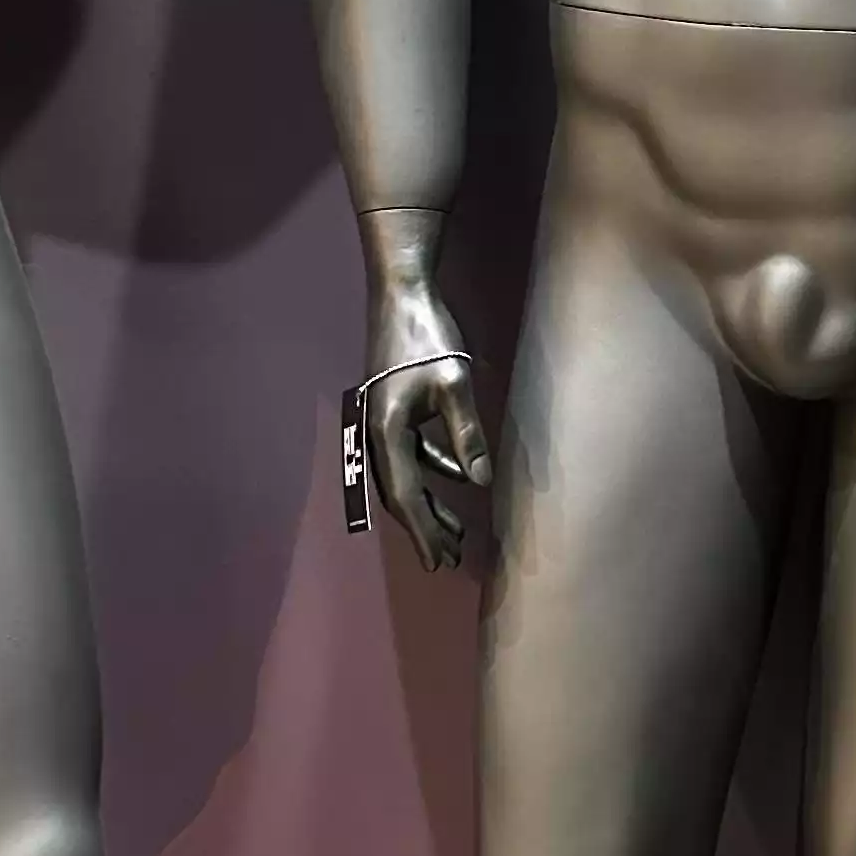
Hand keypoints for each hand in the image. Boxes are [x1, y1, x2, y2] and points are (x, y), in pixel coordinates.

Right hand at [363, 289, 492, 572]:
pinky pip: (409, 453)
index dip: (423, 531)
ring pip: (404, 475)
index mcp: (386, 431)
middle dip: (424, 527)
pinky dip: (431, 470)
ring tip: (455, 529)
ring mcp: (381, 420)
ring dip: (429, 502)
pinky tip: (458, 477)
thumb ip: (467, 435)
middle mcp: (375, 432)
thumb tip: (480, 481)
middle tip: (449, 558)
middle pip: (399, 493)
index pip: (406, 494)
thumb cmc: (428, 336)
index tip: (438, 562)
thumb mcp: (455, 384)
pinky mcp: (392, 409)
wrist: (401, 293)